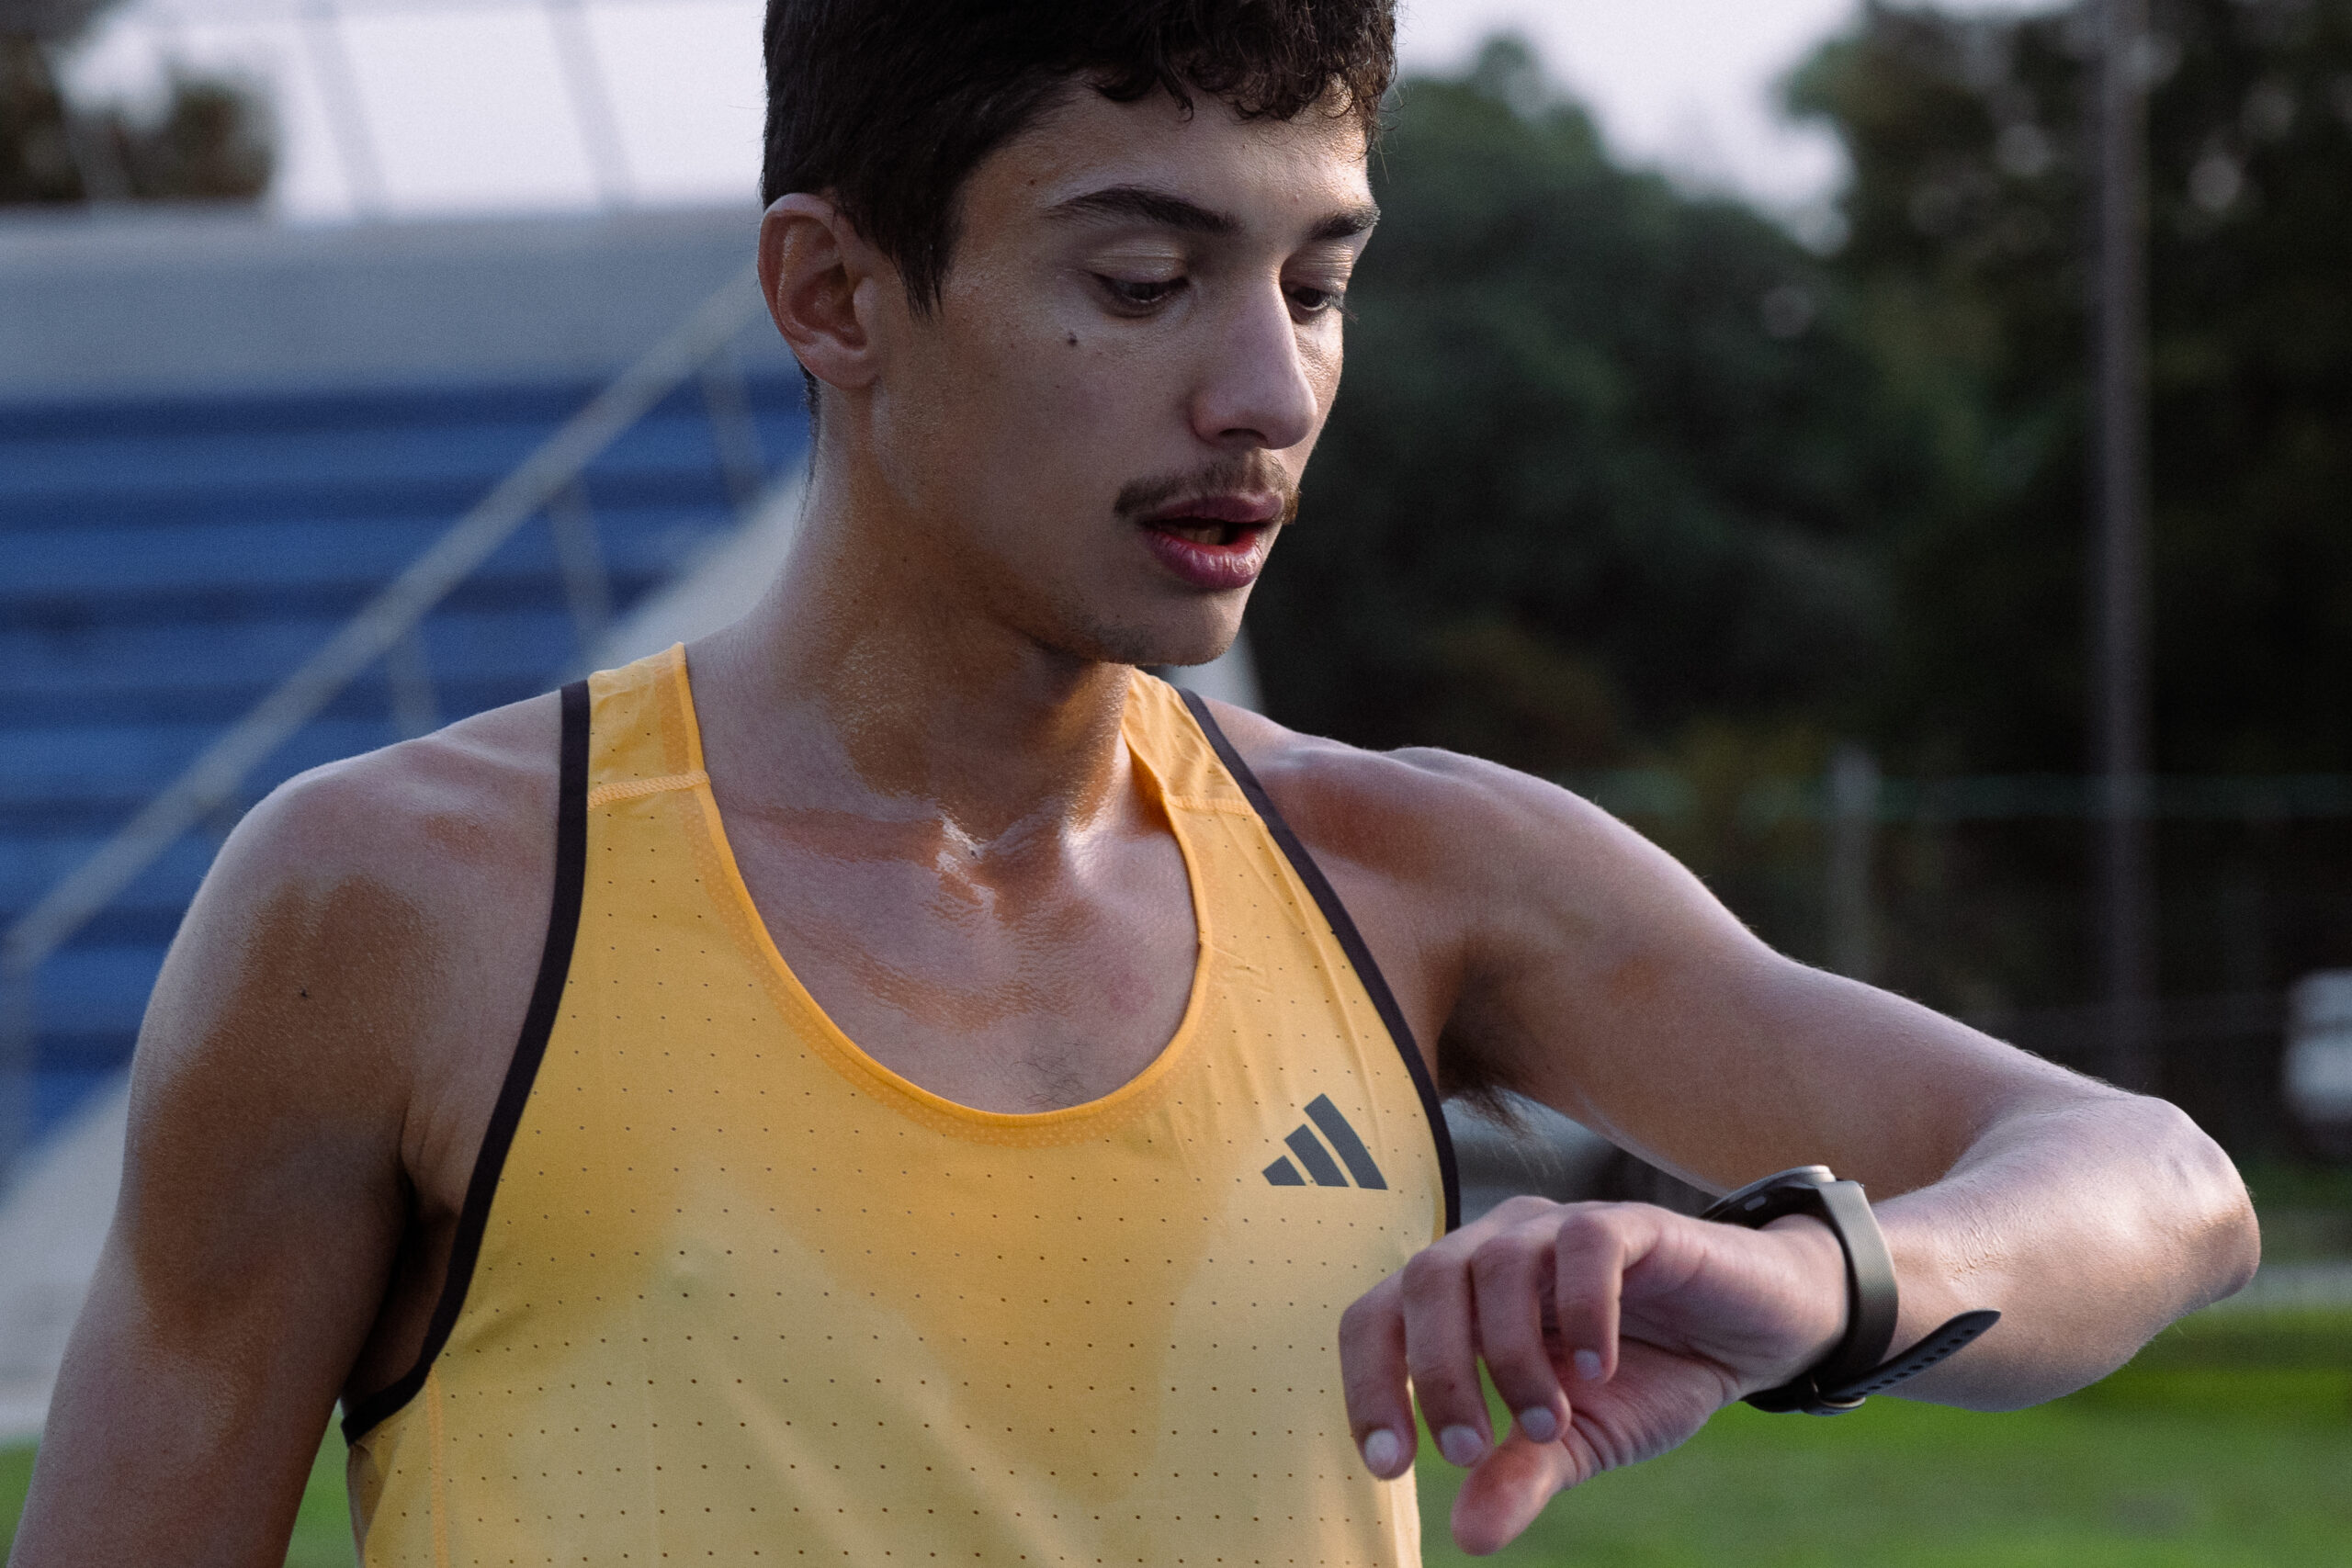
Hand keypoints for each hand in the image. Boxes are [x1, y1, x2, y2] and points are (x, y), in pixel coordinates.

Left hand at [1337, 1195, 1848, 1554]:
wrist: (1754, 1331)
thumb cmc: (1650, 1375)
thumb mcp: (1581, 1440)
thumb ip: (1522, 1474)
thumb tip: (1468, 1537)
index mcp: (1465, 1293)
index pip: (1378, 1317)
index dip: (1368, 1386)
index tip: (1390, 1468)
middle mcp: (1499, 1245)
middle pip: (1424, 1279)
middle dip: (1434, 1374)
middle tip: (1470, 1450)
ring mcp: (1561, 1226)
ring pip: (1496, 1261)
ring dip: (1511, 1355)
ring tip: (1551, 1423)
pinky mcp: (1632, 1222)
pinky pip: (1586, 1243)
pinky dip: (1581, 1310)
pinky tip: (1598, 1369)